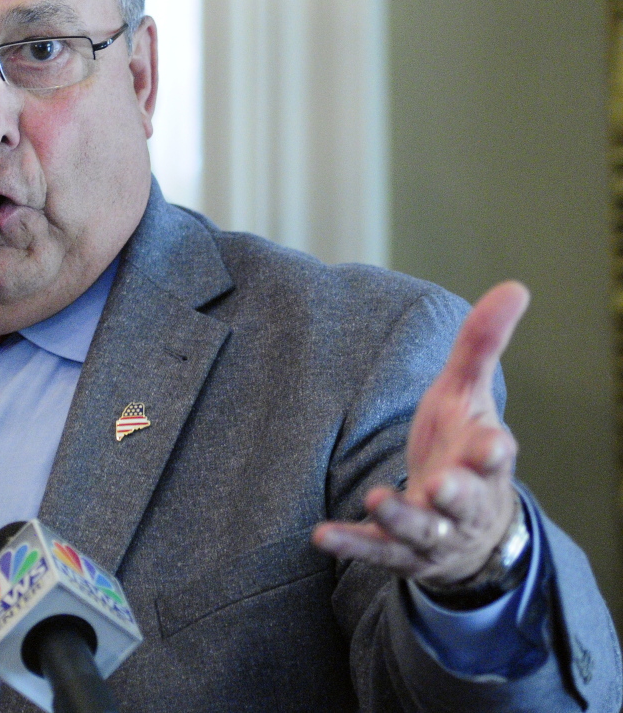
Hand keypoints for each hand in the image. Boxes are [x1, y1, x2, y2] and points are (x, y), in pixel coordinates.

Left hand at [312, 281, 529, 586]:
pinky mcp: (400, 551)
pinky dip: (351, 543)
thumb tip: (516, 285)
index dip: (492, 450)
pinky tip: (320, 535)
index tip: (491, 445)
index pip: (494, 453)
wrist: (469, 531)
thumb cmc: (462, 446)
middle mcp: (463, 500)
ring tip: (379, 498)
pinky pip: (375, 550)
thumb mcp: (469, 393)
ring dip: (402, 515)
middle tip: (442, 484)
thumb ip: (482, 343)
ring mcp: (432, 530)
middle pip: (463, 499)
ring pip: (420, 529)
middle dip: (455, 492)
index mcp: (482, 458)